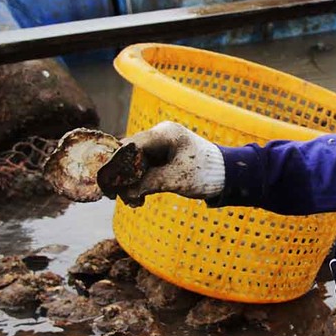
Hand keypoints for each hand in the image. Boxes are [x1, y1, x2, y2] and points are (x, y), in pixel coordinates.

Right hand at [109, 122, 224, 205]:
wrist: (227, 176)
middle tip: (116, 196)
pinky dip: (139, 184)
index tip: (109, 182)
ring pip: (134, 164)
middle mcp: (159, 137)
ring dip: (130, 183)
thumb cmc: (205, 173)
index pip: (131, 144)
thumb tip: (125, 193)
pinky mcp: (162, 160)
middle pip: (130, 155)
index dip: (117, 163)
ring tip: (132, 202)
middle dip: (123, 176)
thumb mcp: (176, 179)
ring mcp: (160, 148)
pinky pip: (143, 170)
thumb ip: (149, 183)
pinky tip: (137, 199)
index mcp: (164, 133)